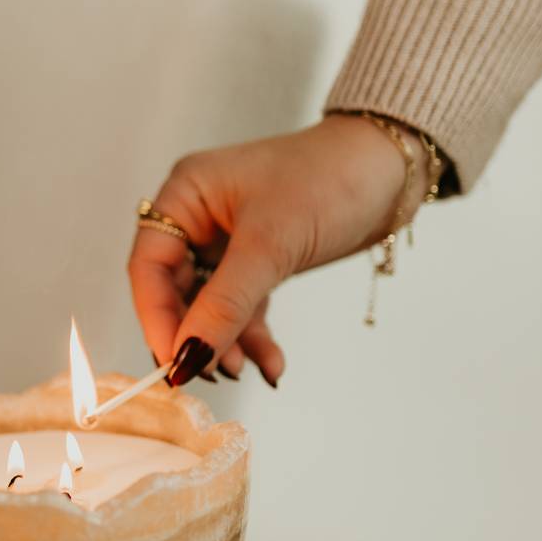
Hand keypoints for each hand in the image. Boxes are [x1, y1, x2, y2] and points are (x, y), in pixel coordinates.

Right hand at [129, 115, 428, 385]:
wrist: (391, 167)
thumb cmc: (329, 178)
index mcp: (186, 195)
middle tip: (209, 374)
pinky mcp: (259, 259)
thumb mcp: (270, 245)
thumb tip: (186, 357)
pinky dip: (254, 337)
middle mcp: (200, 216)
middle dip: (194, 335)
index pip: (150, 267)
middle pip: (176, 292)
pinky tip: (271, 364)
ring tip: (245, 370)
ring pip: (211, 305)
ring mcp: (229, 240)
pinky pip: (243, 307)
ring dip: (225, 342)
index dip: (156, 318)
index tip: (173, 363)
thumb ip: (224, 305)